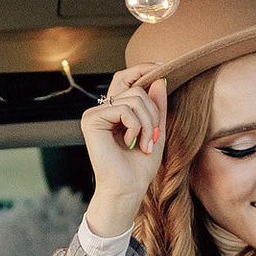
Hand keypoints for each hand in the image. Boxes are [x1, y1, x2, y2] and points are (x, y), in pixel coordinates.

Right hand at [82, 65, 167, 235]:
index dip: (143, 69)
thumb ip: (157, 106)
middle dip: (153, 111)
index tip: (163, 67)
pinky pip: (124, 109)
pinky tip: (130, 142)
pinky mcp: (91, 120)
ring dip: (148, 123)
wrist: (128, 189)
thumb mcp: (156, 131)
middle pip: (135, 87)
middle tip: (154, 136)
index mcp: (115, 110)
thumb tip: (160, 78)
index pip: (126, 78)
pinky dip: (136, 127)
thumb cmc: (140, 166)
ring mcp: (95, 113)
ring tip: (144, 144)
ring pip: (134, 98)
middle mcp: (102, 109)